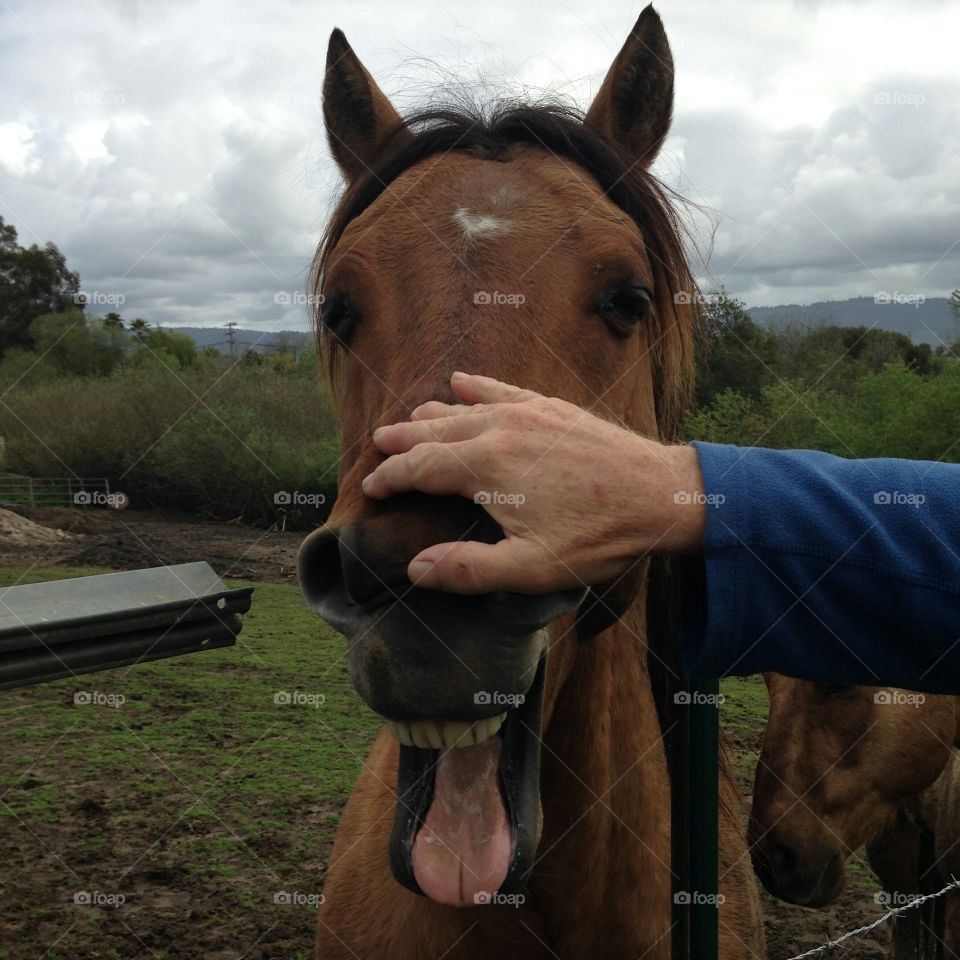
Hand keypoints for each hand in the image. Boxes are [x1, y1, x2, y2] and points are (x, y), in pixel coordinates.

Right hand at [362, 372, 706, 594]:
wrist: (660, 495)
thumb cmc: (598, 536)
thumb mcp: (532, 568)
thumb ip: (470, 569)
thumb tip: (416, 569)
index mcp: (487, 466)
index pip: (422, 468)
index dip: (392, 477)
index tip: (370, 486)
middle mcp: (500, 429)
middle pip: (436, 430)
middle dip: (403, 439)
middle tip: (377, 444)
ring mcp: (527, 413)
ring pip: (464, 408)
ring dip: (431, 415)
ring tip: (409, 417)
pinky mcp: (552, 408)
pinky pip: (502, 389)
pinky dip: (476, 385)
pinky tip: (460, 379)